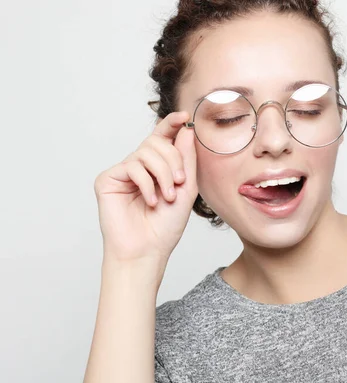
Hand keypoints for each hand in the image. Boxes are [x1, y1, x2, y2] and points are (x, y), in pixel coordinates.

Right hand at [94, 111, 197, 269]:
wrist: (148, 249)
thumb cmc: (166, 225)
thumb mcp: (186, 189)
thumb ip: (186, 159)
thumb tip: (186, 130)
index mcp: (159, 167)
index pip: (164, 138)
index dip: (172, 124)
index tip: (184, 117)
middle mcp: (140, 166)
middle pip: (157, 142)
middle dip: (174, 160)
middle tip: (180, 183)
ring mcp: (123, 171)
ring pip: (146, 151)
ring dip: (163, 173)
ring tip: (167, 196)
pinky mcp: (108, 179)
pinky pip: (132, 166)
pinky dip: (147, 183)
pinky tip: (150, 200)